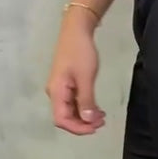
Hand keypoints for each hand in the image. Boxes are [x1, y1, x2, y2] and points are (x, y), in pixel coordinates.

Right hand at [45, 11, 105, 135]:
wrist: (76, 30)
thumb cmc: (80, 52)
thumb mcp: (86, 77)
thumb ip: (86, 100)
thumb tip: (87, 120)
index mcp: (56, 92)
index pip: (62, 120)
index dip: (78, 128)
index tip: (95, 127)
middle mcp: (55, 93)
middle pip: (66, 118)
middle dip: (83, 124)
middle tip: (102, 122)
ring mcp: (61, 89)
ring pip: (71, 111)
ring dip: (86, 117)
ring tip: (102, 116)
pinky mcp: (67, 84)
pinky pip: (74, 102)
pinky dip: (85, 108)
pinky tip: (97, 109)